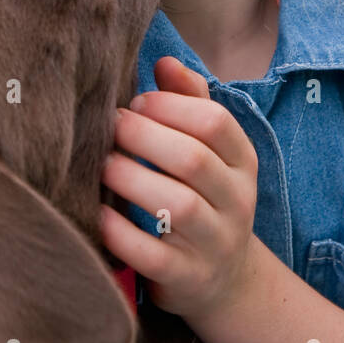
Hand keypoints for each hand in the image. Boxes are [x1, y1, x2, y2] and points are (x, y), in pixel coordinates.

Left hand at [99, 56, 259, 321]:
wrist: (226, 281)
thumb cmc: (204, 198)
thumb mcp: (210, 153)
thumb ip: (190, 103)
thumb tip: (165, 61)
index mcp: (243, 162)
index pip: (215, 122)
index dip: (170, 106)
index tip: (136, 102)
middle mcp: (237, 201)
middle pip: (193, 159)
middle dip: (143, 137)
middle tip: (109, 128)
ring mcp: (215, 243)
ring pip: (178, 207)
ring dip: (130, 179)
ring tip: (101, 165)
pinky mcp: (187, 278)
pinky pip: (153, 255)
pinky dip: (122, 232)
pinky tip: (99, 213)